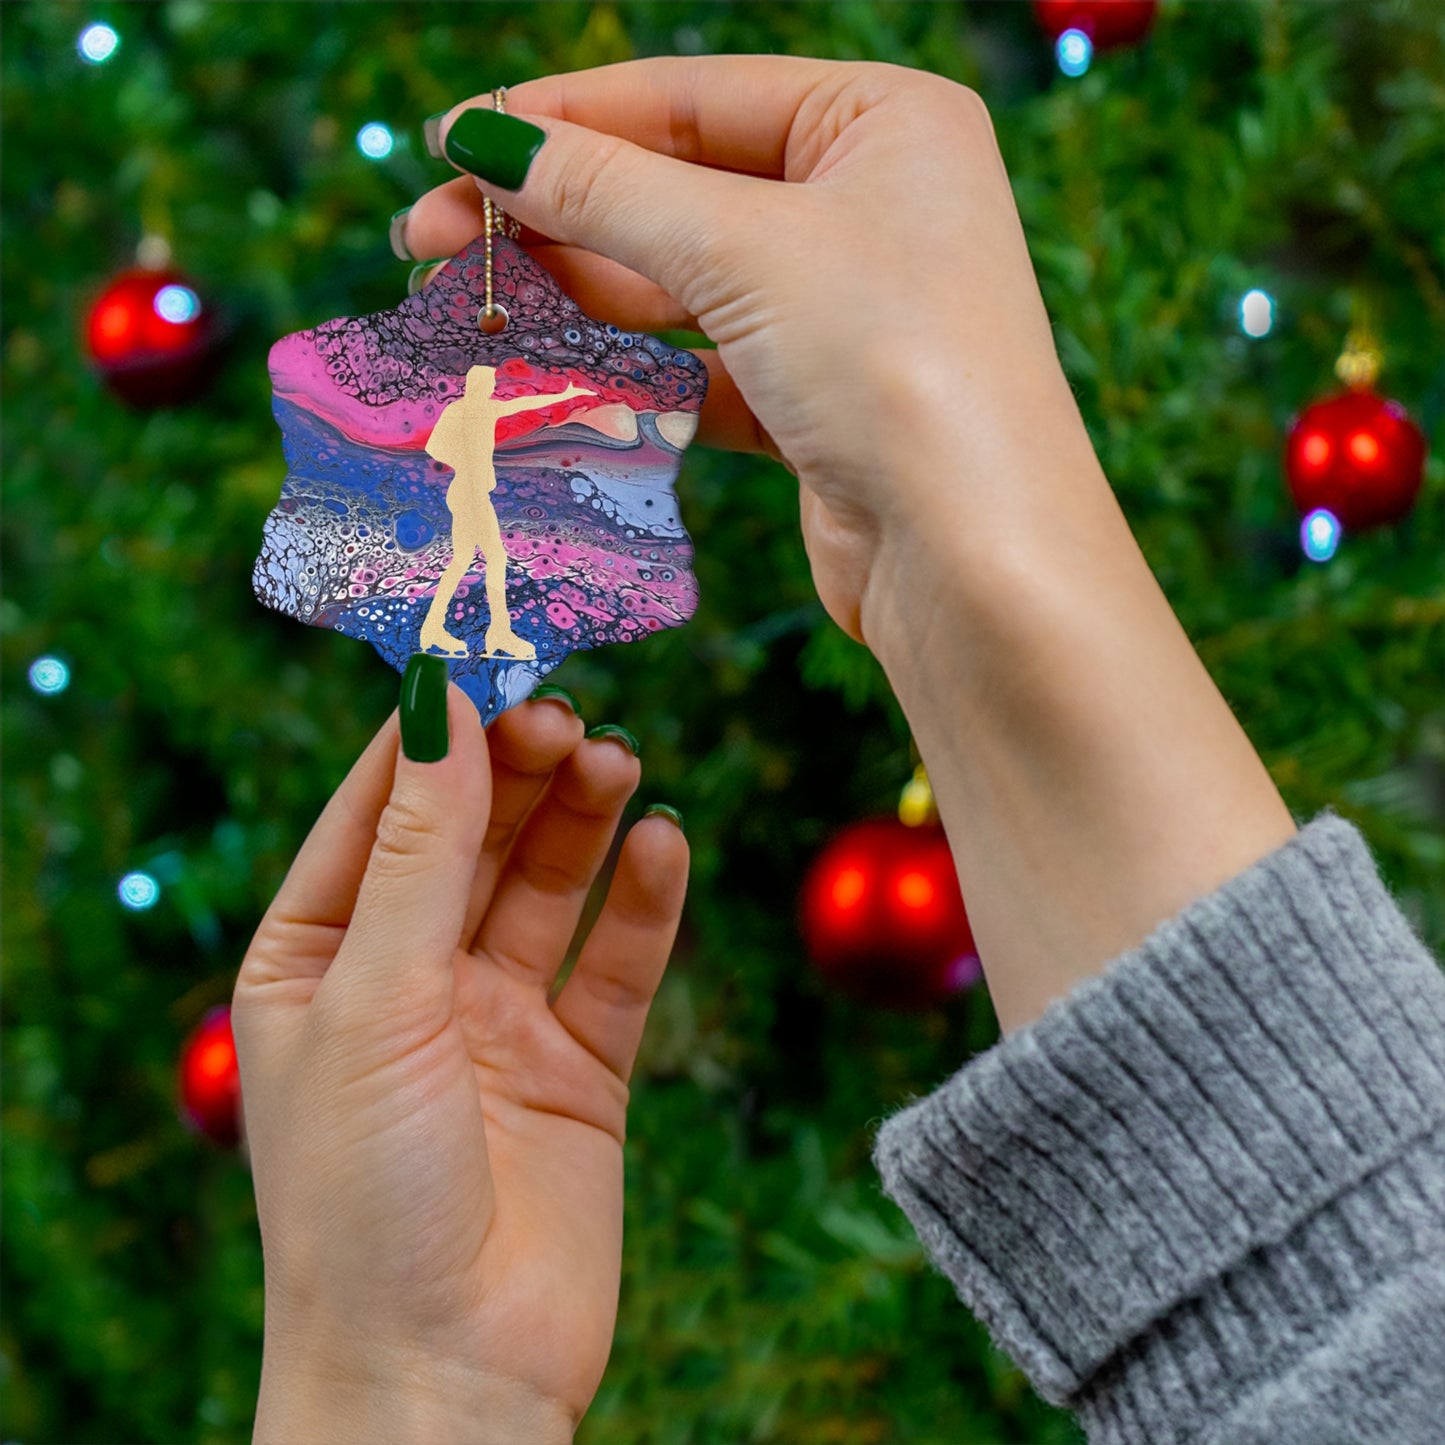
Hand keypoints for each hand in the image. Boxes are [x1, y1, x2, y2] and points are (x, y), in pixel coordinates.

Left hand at [232, 691, 686, 1441]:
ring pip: (549, 885)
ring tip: (619, 760)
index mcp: (319, 958)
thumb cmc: (363, 1198)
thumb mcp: (376, 1000)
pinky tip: (665, 844)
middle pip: (474, 835)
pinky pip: (617, 962)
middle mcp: (408, 978)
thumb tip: (441, 701)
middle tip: (570, 709)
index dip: (432, 730)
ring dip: (584, 819)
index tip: (488, 648)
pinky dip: (644, 902)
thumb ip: (420, 851)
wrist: (446, 1379)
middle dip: (519, 768)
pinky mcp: (580, 1067)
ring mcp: (498, 1021)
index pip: (378, 808)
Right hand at [403, 58, 1294, 1033]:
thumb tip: (484, 138)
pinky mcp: (816, 402)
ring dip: (574, 295)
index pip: (691, 97)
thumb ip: (607, 191)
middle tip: (428, 241)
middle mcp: (869, 204)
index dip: (563, 119)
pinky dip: (626, 371)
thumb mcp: (743, 250)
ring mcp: (843, 310)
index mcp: (882, 122)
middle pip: (677, 190)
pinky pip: (699, 366)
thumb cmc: (894, 364)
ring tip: (465, 306)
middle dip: (552, 215)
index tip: (450, 143)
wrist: (975, 560)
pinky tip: (542, 373)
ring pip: (680, 285)